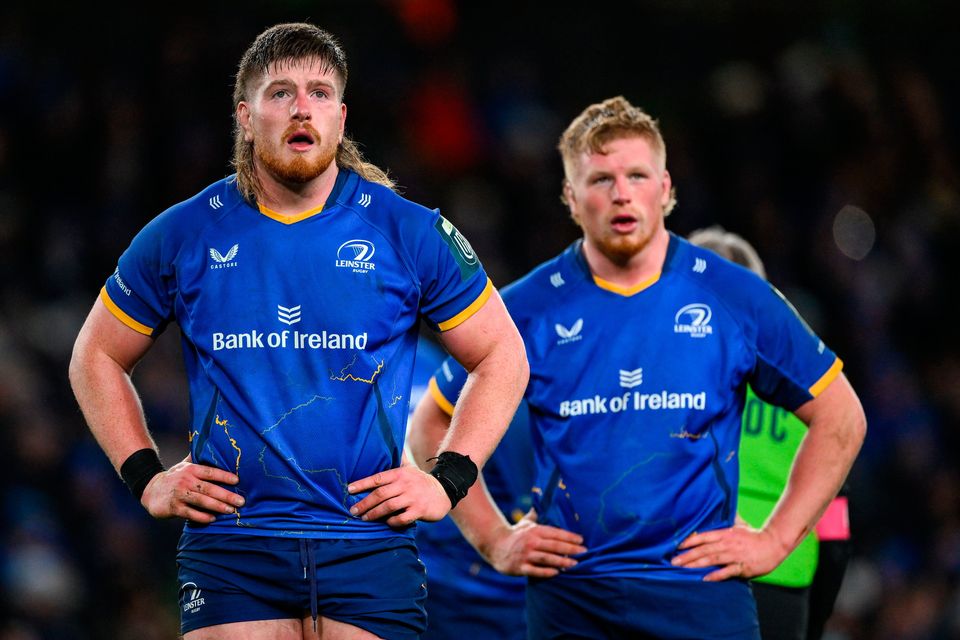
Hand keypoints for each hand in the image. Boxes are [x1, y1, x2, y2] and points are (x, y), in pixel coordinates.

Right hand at [141, 454, 243, 523]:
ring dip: (217, 506)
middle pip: (209, 488)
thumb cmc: (174, 477)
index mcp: (191, 469)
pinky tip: (213, 519)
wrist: (150, 490)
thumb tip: (215, 445)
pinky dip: (202, 516)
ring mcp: (179, 494)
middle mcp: (185, 480)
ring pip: (201, 501)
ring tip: (231, 510)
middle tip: (241, 501)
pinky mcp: (173, 507)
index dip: (224, 476)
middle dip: (226, 495)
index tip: (237, 481)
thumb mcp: (184, 465)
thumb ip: (199, 458)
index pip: (210, 472)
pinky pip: (190, 513)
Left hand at [348, 465, 450, 526]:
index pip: (378, 478)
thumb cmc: (421, 481)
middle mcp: (405, 484)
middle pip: (380, 494)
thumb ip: (398, 459)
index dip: (363, 483)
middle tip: (353, 510)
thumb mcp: (410, 468)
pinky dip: (392, 521)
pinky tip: (386, 522)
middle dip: (365, 503)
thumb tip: (390, 441)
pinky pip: (402, 518)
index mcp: (400, 474)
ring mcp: (413, 498)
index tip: (349, 489)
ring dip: (374, 513)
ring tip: (364, 518)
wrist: (444, 492)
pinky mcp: (419, 511)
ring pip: (389, 506)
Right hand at [485, 510, 586, 577]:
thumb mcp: (525, 523)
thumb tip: (543, 502)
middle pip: (554, 546)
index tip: (581, 540)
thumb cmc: (514, 534)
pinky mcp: (520, 567)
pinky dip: (547, 572)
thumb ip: (536, 515)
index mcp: (534, 531)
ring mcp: (525, 555)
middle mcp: (531, 542)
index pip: (555, 533)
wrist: (494, 545)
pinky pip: (535, 571)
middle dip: (570, 549)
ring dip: (562, 561)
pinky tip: (557, 573)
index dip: (569, 536)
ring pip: (547, 559)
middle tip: (584, 552)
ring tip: (574, 564)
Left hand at [671, 523, 789, 580]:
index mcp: (725, 533)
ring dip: (697, 563)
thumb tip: (715, 510)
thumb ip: (726, 520)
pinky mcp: (742, 566)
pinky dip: (716, 574)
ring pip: (712, 559)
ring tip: (684, 568)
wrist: (773, 544)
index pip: (704, 536)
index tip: (677, 546)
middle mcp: (727, 543)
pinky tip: (705, 578)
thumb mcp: (739, 525)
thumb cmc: (754, 535)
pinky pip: (727, 571)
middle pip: (704, 549)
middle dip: (688, 555)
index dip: (690, 540)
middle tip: (674, 561)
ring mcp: (734, 555)